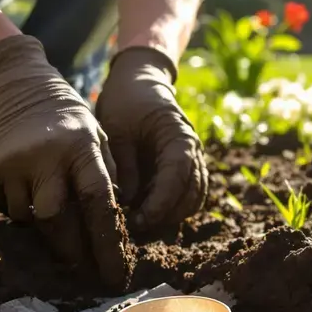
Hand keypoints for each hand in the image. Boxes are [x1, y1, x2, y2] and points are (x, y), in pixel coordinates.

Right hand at [0, 35, 132, 290]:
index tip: (116, 272)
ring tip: (53, 216)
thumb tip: (115, 222)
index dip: (107, 242)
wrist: (10, 81)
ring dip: (42, 225)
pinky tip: (26, 193)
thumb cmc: (63, 113)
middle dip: (72, 250)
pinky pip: (4, 206)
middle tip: (84, 268)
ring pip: (28, 217)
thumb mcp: (94, 132)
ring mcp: (12, 162)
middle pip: (57, 220)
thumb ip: (105, 172)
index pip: (98, 202)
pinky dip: (19, 208)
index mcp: (80, 146)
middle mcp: (45, 155)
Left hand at [95, 47, 207, 231]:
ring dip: (170, 216)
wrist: (138, 83)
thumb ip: (125, 165)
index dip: (160, 204)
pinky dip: (171, 209)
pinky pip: (186, 196)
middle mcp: (193, 151)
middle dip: (165, 216)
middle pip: (191, 195)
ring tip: (138, 223)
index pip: (177, 178)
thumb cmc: (126, 102)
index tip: (138, 220)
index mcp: (179, 137)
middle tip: (133, 228)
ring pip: (193, 200)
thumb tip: (128, 202)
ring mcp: (192, 160)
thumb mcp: (117, 130)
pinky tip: (145, 212)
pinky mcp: (183, 168)